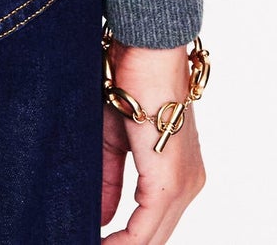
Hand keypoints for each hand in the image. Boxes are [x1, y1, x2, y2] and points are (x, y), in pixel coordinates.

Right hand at [100, 42, 206, 240]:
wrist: (146, 50)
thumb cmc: (131, 80)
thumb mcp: (112, 138)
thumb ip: (110, 179)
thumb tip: (101, 216)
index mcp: (178, 172)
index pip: (152, 223)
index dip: (124, 240)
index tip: (94, 240)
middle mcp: (189, 184)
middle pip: (154, 236)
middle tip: (87, 243)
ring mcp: (183, 185)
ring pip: (152, 237)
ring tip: (88, 244)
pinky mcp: (169, 182)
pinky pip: (146, 229)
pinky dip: (122, 242)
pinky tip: (100, 244)